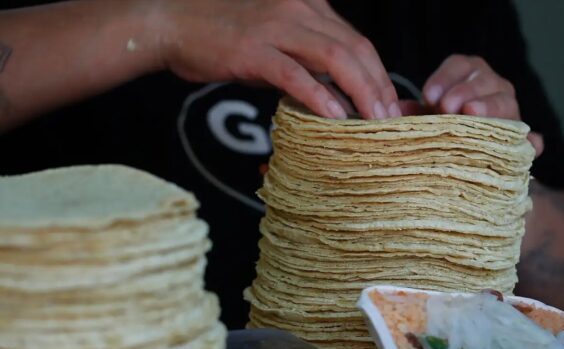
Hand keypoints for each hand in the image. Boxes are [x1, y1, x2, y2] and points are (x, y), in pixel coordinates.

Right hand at [154, 0, 399, 119]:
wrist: (173, 24)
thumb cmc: (221, 35)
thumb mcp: (273, 37)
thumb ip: (304, 57)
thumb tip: (331, 91)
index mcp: (308, 5)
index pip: (356, 40)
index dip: (378, 74)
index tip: (388, 103)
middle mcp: (298, 8)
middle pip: (355, 48)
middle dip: (379, 86)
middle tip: (391, 119)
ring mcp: (276, 27)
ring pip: (335, 58)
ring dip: (361, 92)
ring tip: (374, 122)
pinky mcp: (254, 50)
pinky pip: (296, 74)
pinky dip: (320, 96)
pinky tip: (335, 117)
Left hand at [422, 54, 543, 156]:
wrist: (461, 156)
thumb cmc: (440, 130)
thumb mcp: (425, 119)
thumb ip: (412, 114)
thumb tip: (395, 112)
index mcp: (469, 76)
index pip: (461, 65)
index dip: (444, 77)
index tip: (428, 96)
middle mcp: (493, 87)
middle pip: (484, 80)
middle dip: (464, 91)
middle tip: (447, 106)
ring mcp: (511, 112)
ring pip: (507, 103)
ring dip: (490, 107)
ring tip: (473, 114)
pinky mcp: (522, 139)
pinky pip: (532, 139)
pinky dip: (532, 142)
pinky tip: (531, 145)